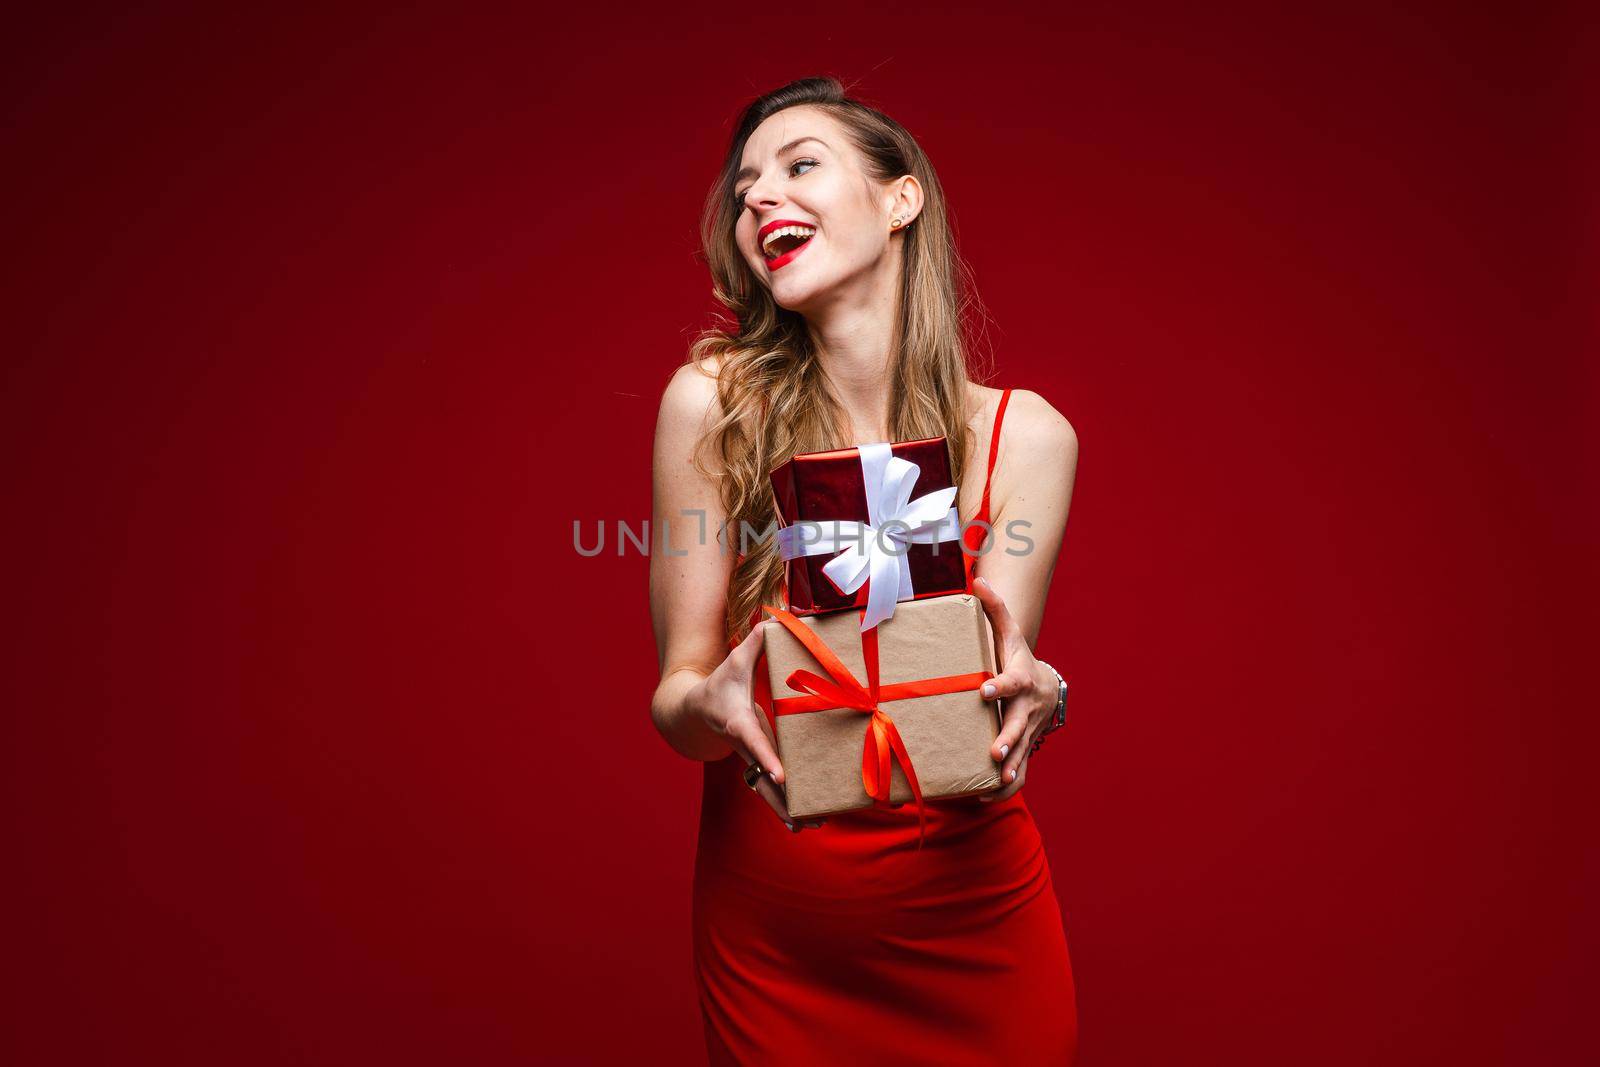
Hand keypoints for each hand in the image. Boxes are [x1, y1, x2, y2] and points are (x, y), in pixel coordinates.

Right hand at [687, 624, 824, 831]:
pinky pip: (770, 790)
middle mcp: (744, 747)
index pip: (752, 741)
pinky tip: (803, 823)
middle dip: (780, 798)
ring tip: (809, 826)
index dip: (765, 757)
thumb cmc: (719, 685)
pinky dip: (785, 807)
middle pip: (760, 777)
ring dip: (785, 810)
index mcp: (738, 722)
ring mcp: (749, 759)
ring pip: (766, 791)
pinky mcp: (756, 765)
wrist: (694, 713)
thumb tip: (774, 619)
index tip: (779, 774)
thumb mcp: (734, 661)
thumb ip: (755, 642)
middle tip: (802, 818)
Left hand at [971, 576, 1053, 802]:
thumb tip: (976, 581)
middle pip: (1018, 724)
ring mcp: (1028, 730)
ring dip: (1010, 767)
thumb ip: (993, 609)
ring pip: (1022, 751)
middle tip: (994, 751)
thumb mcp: (1009, 632)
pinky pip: (1019, 770)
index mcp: (1020, 679)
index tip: (985, 690)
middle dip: (1008, 738)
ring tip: (995, 780)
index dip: (1000, 686)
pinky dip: (1006, 786)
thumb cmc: (1017, 656)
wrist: (1044, 685)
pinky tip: (985, 797)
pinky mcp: (1024, 747)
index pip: (1011, 681)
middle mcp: (1026, 708)